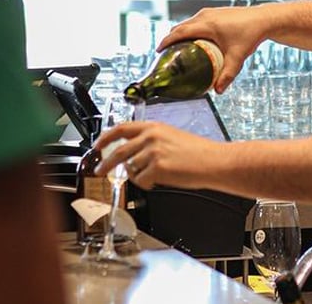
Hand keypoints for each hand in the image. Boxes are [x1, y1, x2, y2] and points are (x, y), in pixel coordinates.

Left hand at [94, 121, 217, 189]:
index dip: (105, 137)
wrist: (214, 161)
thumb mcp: (171, 137)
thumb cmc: (198, 152)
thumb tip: (131, 154)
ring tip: (156, 175)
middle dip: (105, 164)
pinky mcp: (157, 168)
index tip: (97, 146)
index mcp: (153, 127)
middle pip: (118, 151)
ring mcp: (153, 152)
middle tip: (100, 171)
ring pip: (131, 169)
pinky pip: (141, 181)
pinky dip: (148, 184)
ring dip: (139, 175)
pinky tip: (161, 180)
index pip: (121, 128)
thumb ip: (149, 141)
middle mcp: (150, 137)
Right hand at [158, 5, 267, 92]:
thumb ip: (227, 75)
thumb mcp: (237, 57)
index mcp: (207, 24)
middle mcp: (205, 16)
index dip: (166, 41)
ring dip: (180, 33)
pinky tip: (193, 41)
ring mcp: (210, 12)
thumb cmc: (251, 34)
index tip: (158, 51)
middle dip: (170, 38)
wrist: (264, 19)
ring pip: (188, 22)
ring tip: (177, 48)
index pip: (179, 32)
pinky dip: (190, 30)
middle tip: (166, 54)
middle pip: (180, 27)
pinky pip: (196, 21)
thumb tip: (217, 91)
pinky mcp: (215, 12)